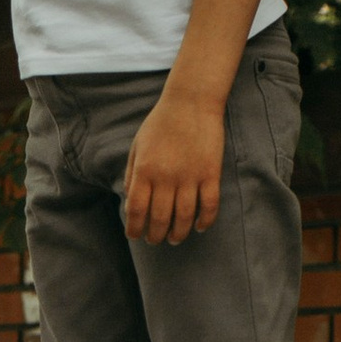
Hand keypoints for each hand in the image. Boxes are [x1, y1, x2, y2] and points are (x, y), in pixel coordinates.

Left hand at [121, 85, 229, 244]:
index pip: (136, 210)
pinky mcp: (210, 173)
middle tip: (155, 240)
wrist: (191, 102)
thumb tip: (129, 203)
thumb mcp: (137, 146)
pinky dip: (205, 221)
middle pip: (160, 219)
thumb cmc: (160, 124)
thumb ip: (131, 174)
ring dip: (179, 233)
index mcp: (144, 170)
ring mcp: (190, 176)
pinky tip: (200, 227)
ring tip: (174, 238)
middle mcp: (166, 176)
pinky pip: (209, 205)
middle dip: (155, 236)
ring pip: (185, 217)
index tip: (135, 235)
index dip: (134, 228)